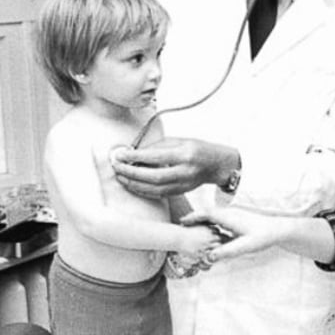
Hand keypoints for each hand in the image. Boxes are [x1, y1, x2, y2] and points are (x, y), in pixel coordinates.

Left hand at [110, 138, 236, 197]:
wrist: (217, 164)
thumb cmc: (198, 149)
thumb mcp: (180, 140)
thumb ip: (158, 147)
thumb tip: (134, 153)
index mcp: (185, 154)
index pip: (156, 156)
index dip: (135, 157)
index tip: (121, 155)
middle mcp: (185, 171)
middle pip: (153, 177)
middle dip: (131, 173)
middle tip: (117, 167)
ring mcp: (183, 184)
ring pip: (154, 189)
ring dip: (134, 184)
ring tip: (120, 177)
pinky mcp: (180, 192)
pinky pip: (158, 194)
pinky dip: (142, 190)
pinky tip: (132, 185)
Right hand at [180, 206, 283, 260]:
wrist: (278, 229)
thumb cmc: (263, 237)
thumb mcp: (245, 247)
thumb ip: (227, 252)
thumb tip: (210, 257)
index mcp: (230, 218)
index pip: (207, 214)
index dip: (194, 217)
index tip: (182, 222)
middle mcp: (231, 214)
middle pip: (208, 213)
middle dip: (195, 218)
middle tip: (181, 224)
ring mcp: (235, 215)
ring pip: (214, 215)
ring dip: (203, 219)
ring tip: (191, 226)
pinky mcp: (238, 219)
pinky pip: (220, 218)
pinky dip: (211, 222)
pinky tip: (209, 231)